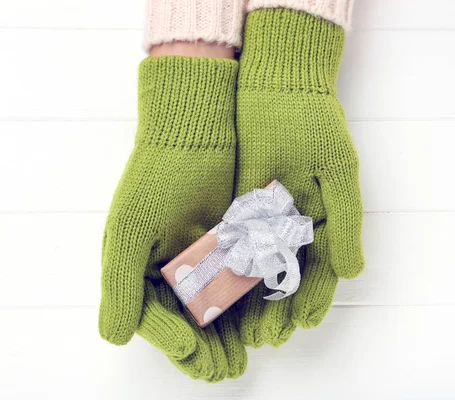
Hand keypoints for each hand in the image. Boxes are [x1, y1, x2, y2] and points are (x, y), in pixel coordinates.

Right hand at [99, 56, 245, 380]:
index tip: (196, 360)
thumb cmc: (156, 178)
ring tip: (241, 359)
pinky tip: (258, 324)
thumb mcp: (129, 233)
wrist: (196, 134)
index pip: (156, 320)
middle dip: (207, 349)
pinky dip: (246, 306)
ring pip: (216, 309)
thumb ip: (121, 286)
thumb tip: (115, 338)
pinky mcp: (231, 245)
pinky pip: (238, 284)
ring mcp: (202, 258)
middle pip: (188, 321)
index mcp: (139, 269)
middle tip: (225, 371)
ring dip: (228, 336)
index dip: (176, 344)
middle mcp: (169, 268)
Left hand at [234, 9, 364, 346]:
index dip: (316, 298)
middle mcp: (300, 223)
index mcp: (329, 217)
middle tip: (270, 339)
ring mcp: (271, 217)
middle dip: (283, 310)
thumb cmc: (313, 125)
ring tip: (250, 329)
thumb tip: (355, 273)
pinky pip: (240, 246)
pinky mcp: (245, 206)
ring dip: (259, 301)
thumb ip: (346, 223)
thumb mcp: (339, 172)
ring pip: (265, 269)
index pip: (325, 269)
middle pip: (293, 277)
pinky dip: (235, 271)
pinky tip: (228, 294)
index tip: (305, 325)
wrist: (276, 87)